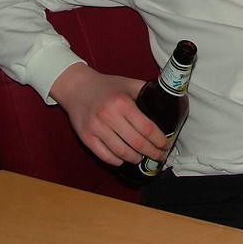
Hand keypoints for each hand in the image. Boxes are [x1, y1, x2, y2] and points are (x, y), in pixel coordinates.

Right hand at [49, 63, 168, 165]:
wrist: (76, 87)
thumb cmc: (106, 85)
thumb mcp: (128, 83)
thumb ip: (146, 91)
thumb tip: (166, 101)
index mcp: (122, 102)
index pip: (146, 128)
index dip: (159, 140)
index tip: (166, 145)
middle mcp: (108, 116)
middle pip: (136, 143)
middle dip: (152, 152)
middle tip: (159, 155)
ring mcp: (96, 128)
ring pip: (121, 152)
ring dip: (136, 158)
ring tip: (143, 157)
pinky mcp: (86, 137)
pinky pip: (104, 156)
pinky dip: (117, 161)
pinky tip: (124, 159)